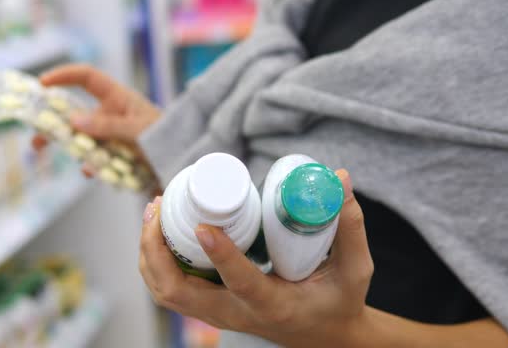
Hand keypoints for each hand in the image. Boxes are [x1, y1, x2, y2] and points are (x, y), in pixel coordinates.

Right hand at [32, 64, 161, 176]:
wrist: (185, 159)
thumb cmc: (167, 136)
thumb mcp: (137, 130)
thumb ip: (107, 126)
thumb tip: (73, 120)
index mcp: (117, 97)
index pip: (87, 77)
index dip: (64, 75)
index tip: (42, 83)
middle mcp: (111, 113)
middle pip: (76, 111)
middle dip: (54, 121)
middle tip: (36, 136)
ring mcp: (112, 133)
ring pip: (82, 137)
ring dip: (68, 145)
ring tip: (48, 152)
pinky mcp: (116, 152)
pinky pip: (96, 156)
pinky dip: (91, 164)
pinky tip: (90, 172)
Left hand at [139, 169, 373, 347]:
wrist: (328, 337)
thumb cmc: (341, 301)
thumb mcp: (356, 268)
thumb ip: (350, 225)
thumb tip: (340, 176)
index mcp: (274, 306)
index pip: (242, 284)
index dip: (220, 255)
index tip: (203, 226)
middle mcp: (239, 315)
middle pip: (178, 294)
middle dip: (157, 251)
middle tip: (158, 207)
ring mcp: (221, 315)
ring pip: (166, 293)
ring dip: (151, 255)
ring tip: (154, 211)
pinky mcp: (214, 308)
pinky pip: (172, 290)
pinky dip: (158, 262)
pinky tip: (161, 229)